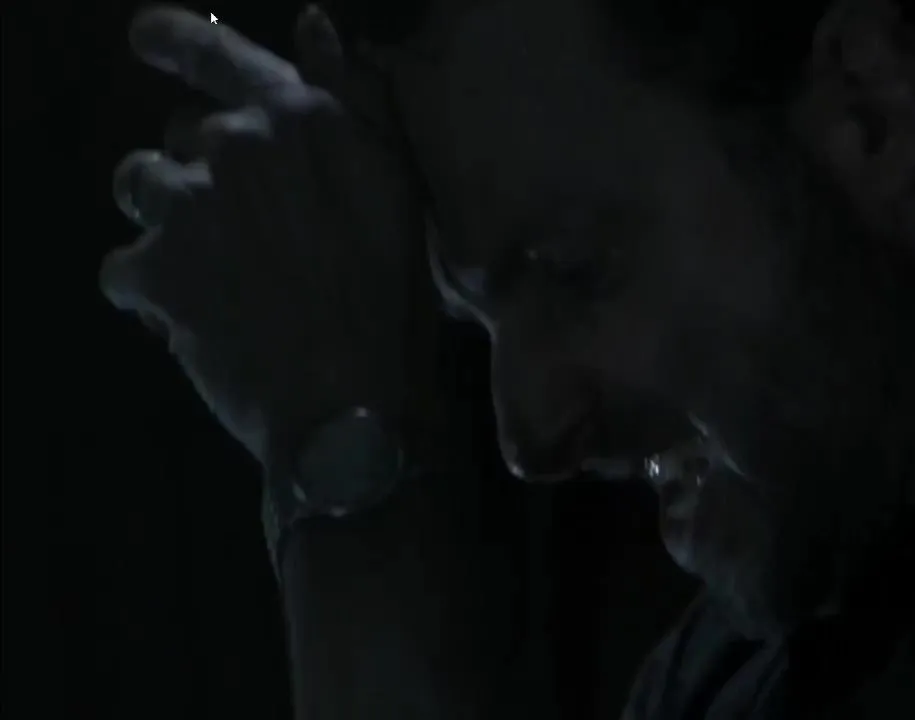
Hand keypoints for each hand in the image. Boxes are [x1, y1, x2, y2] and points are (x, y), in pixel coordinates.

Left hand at [104, 6, 431, 462]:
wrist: (352, 406)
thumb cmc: (393, 303)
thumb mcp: (395, 190)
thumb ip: (354, 101)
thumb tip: (313, 22)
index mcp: (299, 121)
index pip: (217, 53)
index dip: (174, 40)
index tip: (145, 38)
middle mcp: (235, 146)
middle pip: (180, 137)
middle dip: (202, 176)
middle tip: (243, 234)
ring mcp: (187, 205)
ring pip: (141, 187)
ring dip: (167, 224)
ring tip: (211, 274)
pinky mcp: (152, 267)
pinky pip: (124, 266)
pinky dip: (152, 293)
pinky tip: (196, 323)